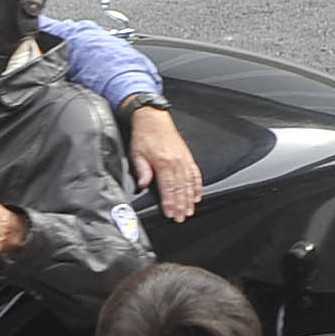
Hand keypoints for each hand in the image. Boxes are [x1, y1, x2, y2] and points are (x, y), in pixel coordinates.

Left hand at [130, 107, 203, 222]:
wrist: (153, 118)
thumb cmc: (144, 134)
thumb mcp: (136, 153)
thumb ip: (142, 170)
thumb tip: (143, 184)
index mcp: (162, 162)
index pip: (168, 188)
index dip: (170, 203)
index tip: (171, 214)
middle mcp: (175, 161)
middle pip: (180, 188)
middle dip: (181, 205)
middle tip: (182, 218)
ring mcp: (183, 159)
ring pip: (189, 183)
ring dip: (190, 199)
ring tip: (190, 211)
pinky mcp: (187, 156)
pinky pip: (195, 173)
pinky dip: (197, 185)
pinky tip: (197, 195)